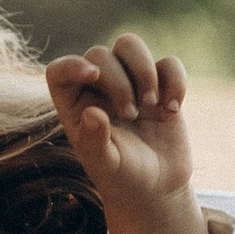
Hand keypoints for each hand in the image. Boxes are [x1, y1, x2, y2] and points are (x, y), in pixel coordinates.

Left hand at [44, 33, 205, 233]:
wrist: (157, 188)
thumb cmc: (122, 178)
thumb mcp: (106, 166)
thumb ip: (94, 141)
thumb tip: (91, 113)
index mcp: (75, 105)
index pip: (59, 71)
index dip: (71, 65)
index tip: (92, 75)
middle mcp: (99, 88)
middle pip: (100, 53)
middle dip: (118, 80)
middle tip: (131, 114)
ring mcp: (131, 82)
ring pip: (130, 44)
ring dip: (144, 70)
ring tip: (152, 104)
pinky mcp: (162, 85)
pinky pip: (169, 63)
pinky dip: (175, 81)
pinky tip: (172, 109)